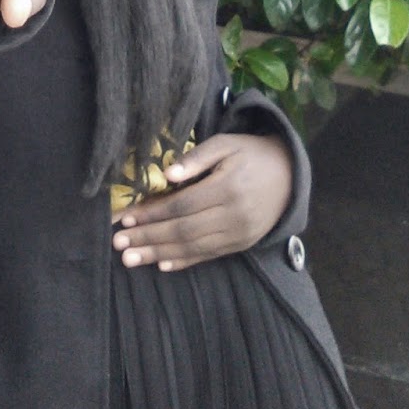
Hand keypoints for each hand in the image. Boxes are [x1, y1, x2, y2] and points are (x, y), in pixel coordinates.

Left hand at [111, 131, 292, 271]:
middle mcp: (234, 215)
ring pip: (193, 247)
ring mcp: (239, 234)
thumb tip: (167, 173)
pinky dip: (184, 261)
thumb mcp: (225, 144)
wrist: (289, 176)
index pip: (182, 205)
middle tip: (119, 244)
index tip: (126, 218)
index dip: (152, 213)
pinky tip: (162, 264)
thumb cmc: (249, 154)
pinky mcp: (242, 245)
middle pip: (183, 230)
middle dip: (148, 237)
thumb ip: (197, 157)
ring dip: (159, 253)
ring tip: (131, 259)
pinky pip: (209, 256)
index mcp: (228, 187)